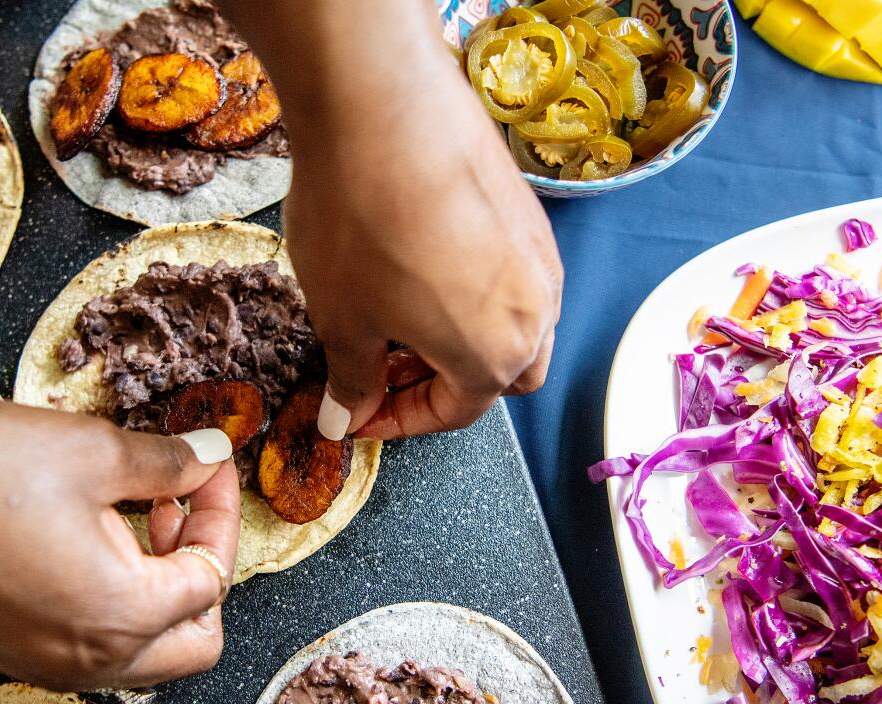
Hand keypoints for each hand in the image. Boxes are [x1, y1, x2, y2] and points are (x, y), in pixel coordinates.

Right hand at [0, 399, 239, 689]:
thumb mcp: (90, 450)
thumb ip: (168, 461)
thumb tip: (211, 455)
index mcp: (120, 616)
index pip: (212, 578)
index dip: (220, 512)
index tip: (208, 466)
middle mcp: (87, 658)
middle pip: (194, 640)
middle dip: (203, 572)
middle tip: (177, 508)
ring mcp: (44, 662)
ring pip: (143, 650)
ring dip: (159, 588)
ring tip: (131, 515)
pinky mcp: (10, 651)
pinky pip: (91, 645)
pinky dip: (112, 601)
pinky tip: (87, 537)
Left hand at [221, 0, 563, 439]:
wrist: (381, 106)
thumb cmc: (360, 225)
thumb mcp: (342, 319)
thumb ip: (353, 380)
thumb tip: (347, 418)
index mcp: (496, 356)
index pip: (456, 411)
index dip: (399, 419)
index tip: (357, 411)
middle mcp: (538, 311)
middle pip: (503, 374)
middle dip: (446, 381)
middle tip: (385, 365)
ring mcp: (539, 254)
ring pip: (514, 322)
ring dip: (464, 335)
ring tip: (400, 311)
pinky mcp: (528, 207)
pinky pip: (512, 271)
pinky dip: (475, 287)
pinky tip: (422, 259)